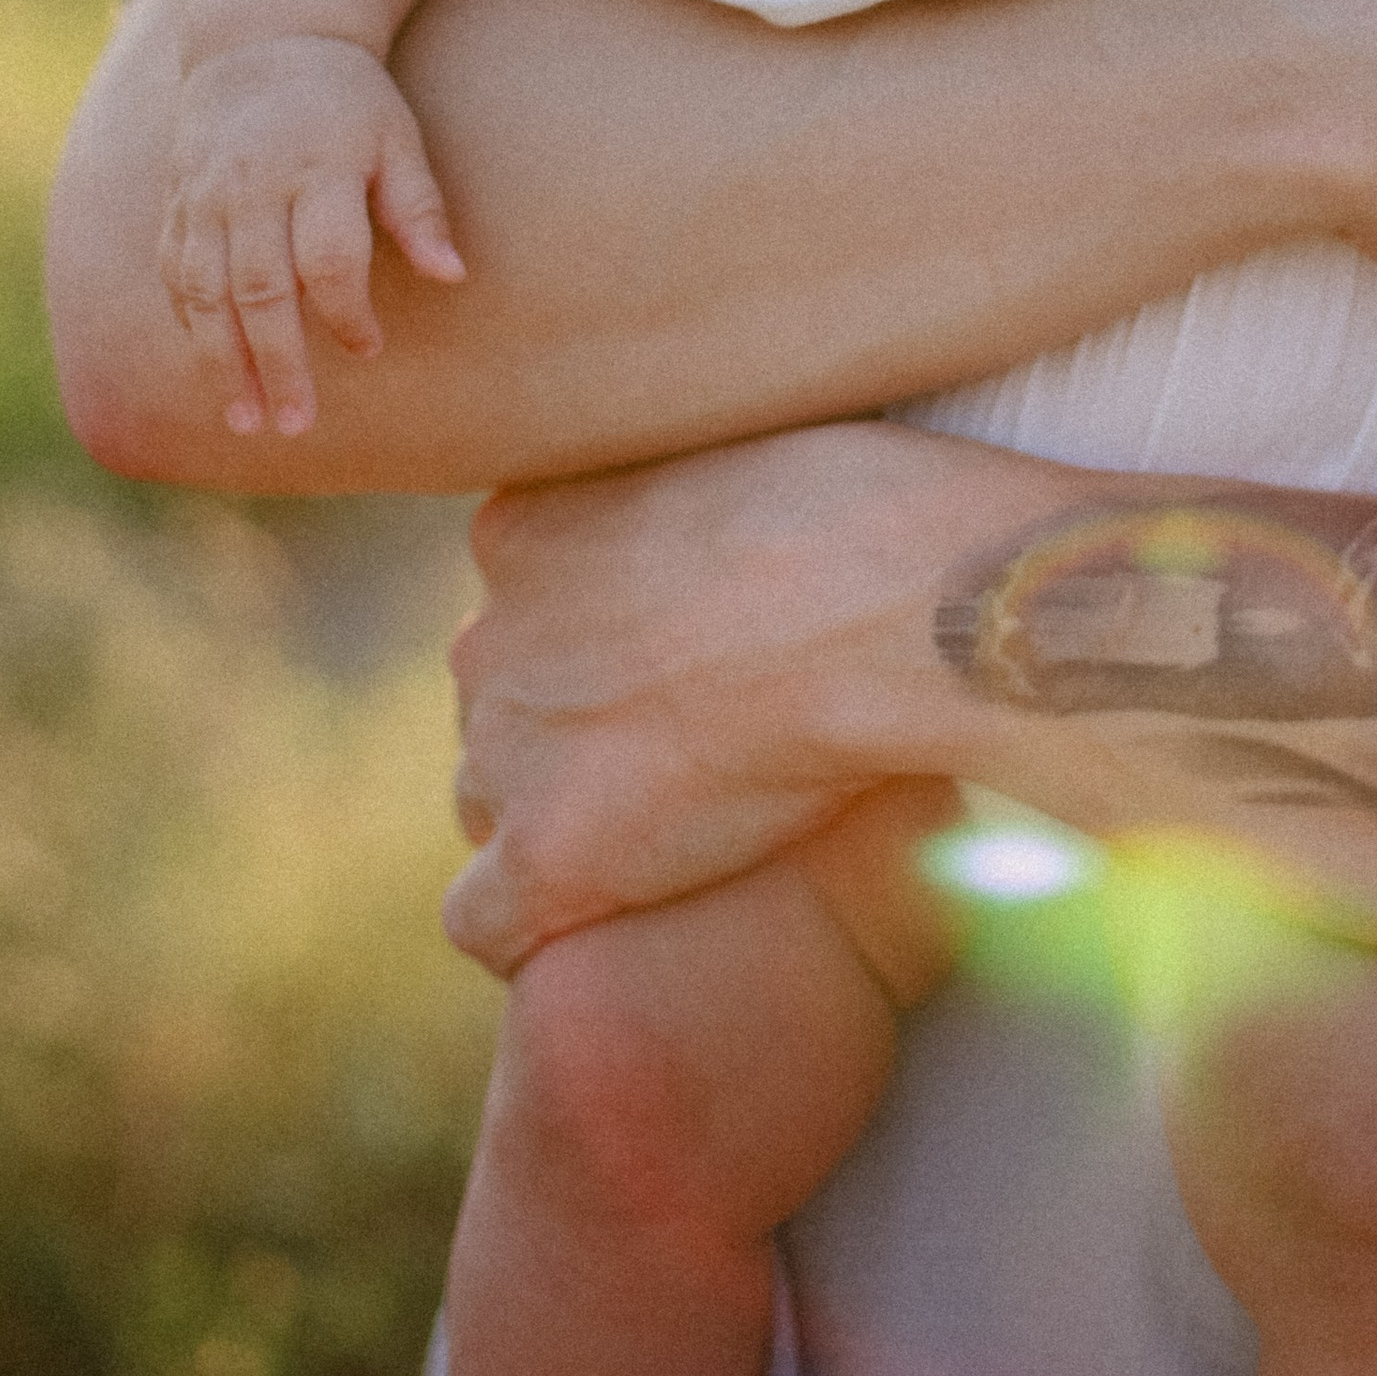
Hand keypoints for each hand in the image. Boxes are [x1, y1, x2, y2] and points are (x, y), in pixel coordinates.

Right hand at [157, 33, 463, 435]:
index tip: (369, 349)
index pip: (327, 258)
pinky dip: (193, 326)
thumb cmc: (348, 99)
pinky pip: (176, 276)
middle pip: (260, 288)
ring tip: (247, 420)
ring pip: (206, 293)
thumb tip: (454, 276)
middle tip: (297, 423)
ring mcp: (205, 197)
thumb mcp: (397, 137)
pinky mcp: (177, 205)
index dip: (347, 313)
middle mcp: (252, 186)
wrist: (263, 40)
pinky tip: (214, 370)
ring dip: (224, 362)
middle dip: (277, 362)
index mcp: (317, 166)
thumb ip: (420, 208)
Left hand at [444, 420, 1049, 970]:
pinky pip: (484, 922)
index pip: (521, 605)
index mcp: (527, 526)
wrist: (892, 605)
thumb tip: (724, 533)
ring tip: (671, 829)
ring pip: (491, 804)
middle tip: (688, 746)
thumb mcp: (739, 444)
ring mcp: (511, 747)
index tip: (676, 662)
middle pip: (504, 705)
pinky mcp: (549, 853)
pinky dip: (538, 931)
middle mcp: (491, 633)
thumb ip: (683, 497)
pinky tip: (615, 917)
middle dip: (573, 730)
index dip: (597, 645)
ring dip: (561, 819)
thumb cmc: (866, 512)